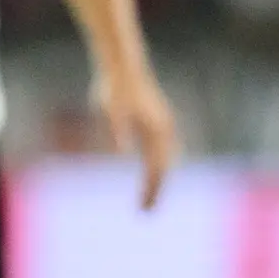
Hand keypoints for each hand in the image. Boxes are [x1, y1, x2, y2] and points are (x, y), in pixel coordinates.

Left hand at [96, 63, 181, 210]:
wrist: (123, 66)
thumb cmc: (115, 88)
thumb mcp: (111, 111)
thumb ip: (118, 132)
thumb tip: (121, 155)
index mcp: (157, 131)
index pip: (157, 168)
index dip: (151, 189)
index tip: (144, 208)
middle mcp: (165, 130)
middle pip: (164, 167)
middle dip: (156, 189)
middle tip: (146, 211)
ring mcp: (164, 125)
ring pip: (167, 159)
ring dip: (159, 179)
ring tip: (149, 197)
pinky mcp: (158, 120)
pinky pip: (163, 150)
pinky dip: (159, 165)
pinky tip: (152, 170)